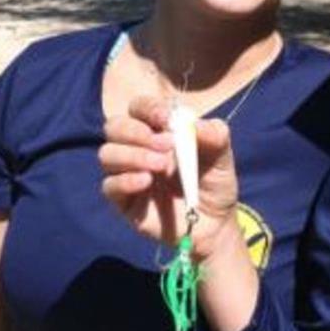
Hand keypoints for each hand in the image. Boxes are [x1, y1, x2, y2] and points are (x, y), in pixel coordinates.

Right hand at [100, 96, 238, 259]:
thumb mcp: (222, 155)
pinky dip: (126, 180)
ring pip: (107, 154)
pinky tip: (146, 182)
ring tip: (161, 166)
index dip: (149, 109)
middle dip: (136, 131)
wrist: (215, 222)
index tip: (167, 120)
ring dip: (132, 155)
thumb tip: (193, 124)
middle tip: (165, 145)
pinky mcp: (123, 200)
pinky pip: (109, 185)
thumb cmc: (214, 181)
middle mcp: (137, 147)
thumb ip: (213, 134)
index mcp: (157, 130)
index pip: (139, 108)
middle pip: (114, 126)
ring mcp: (127, 173)